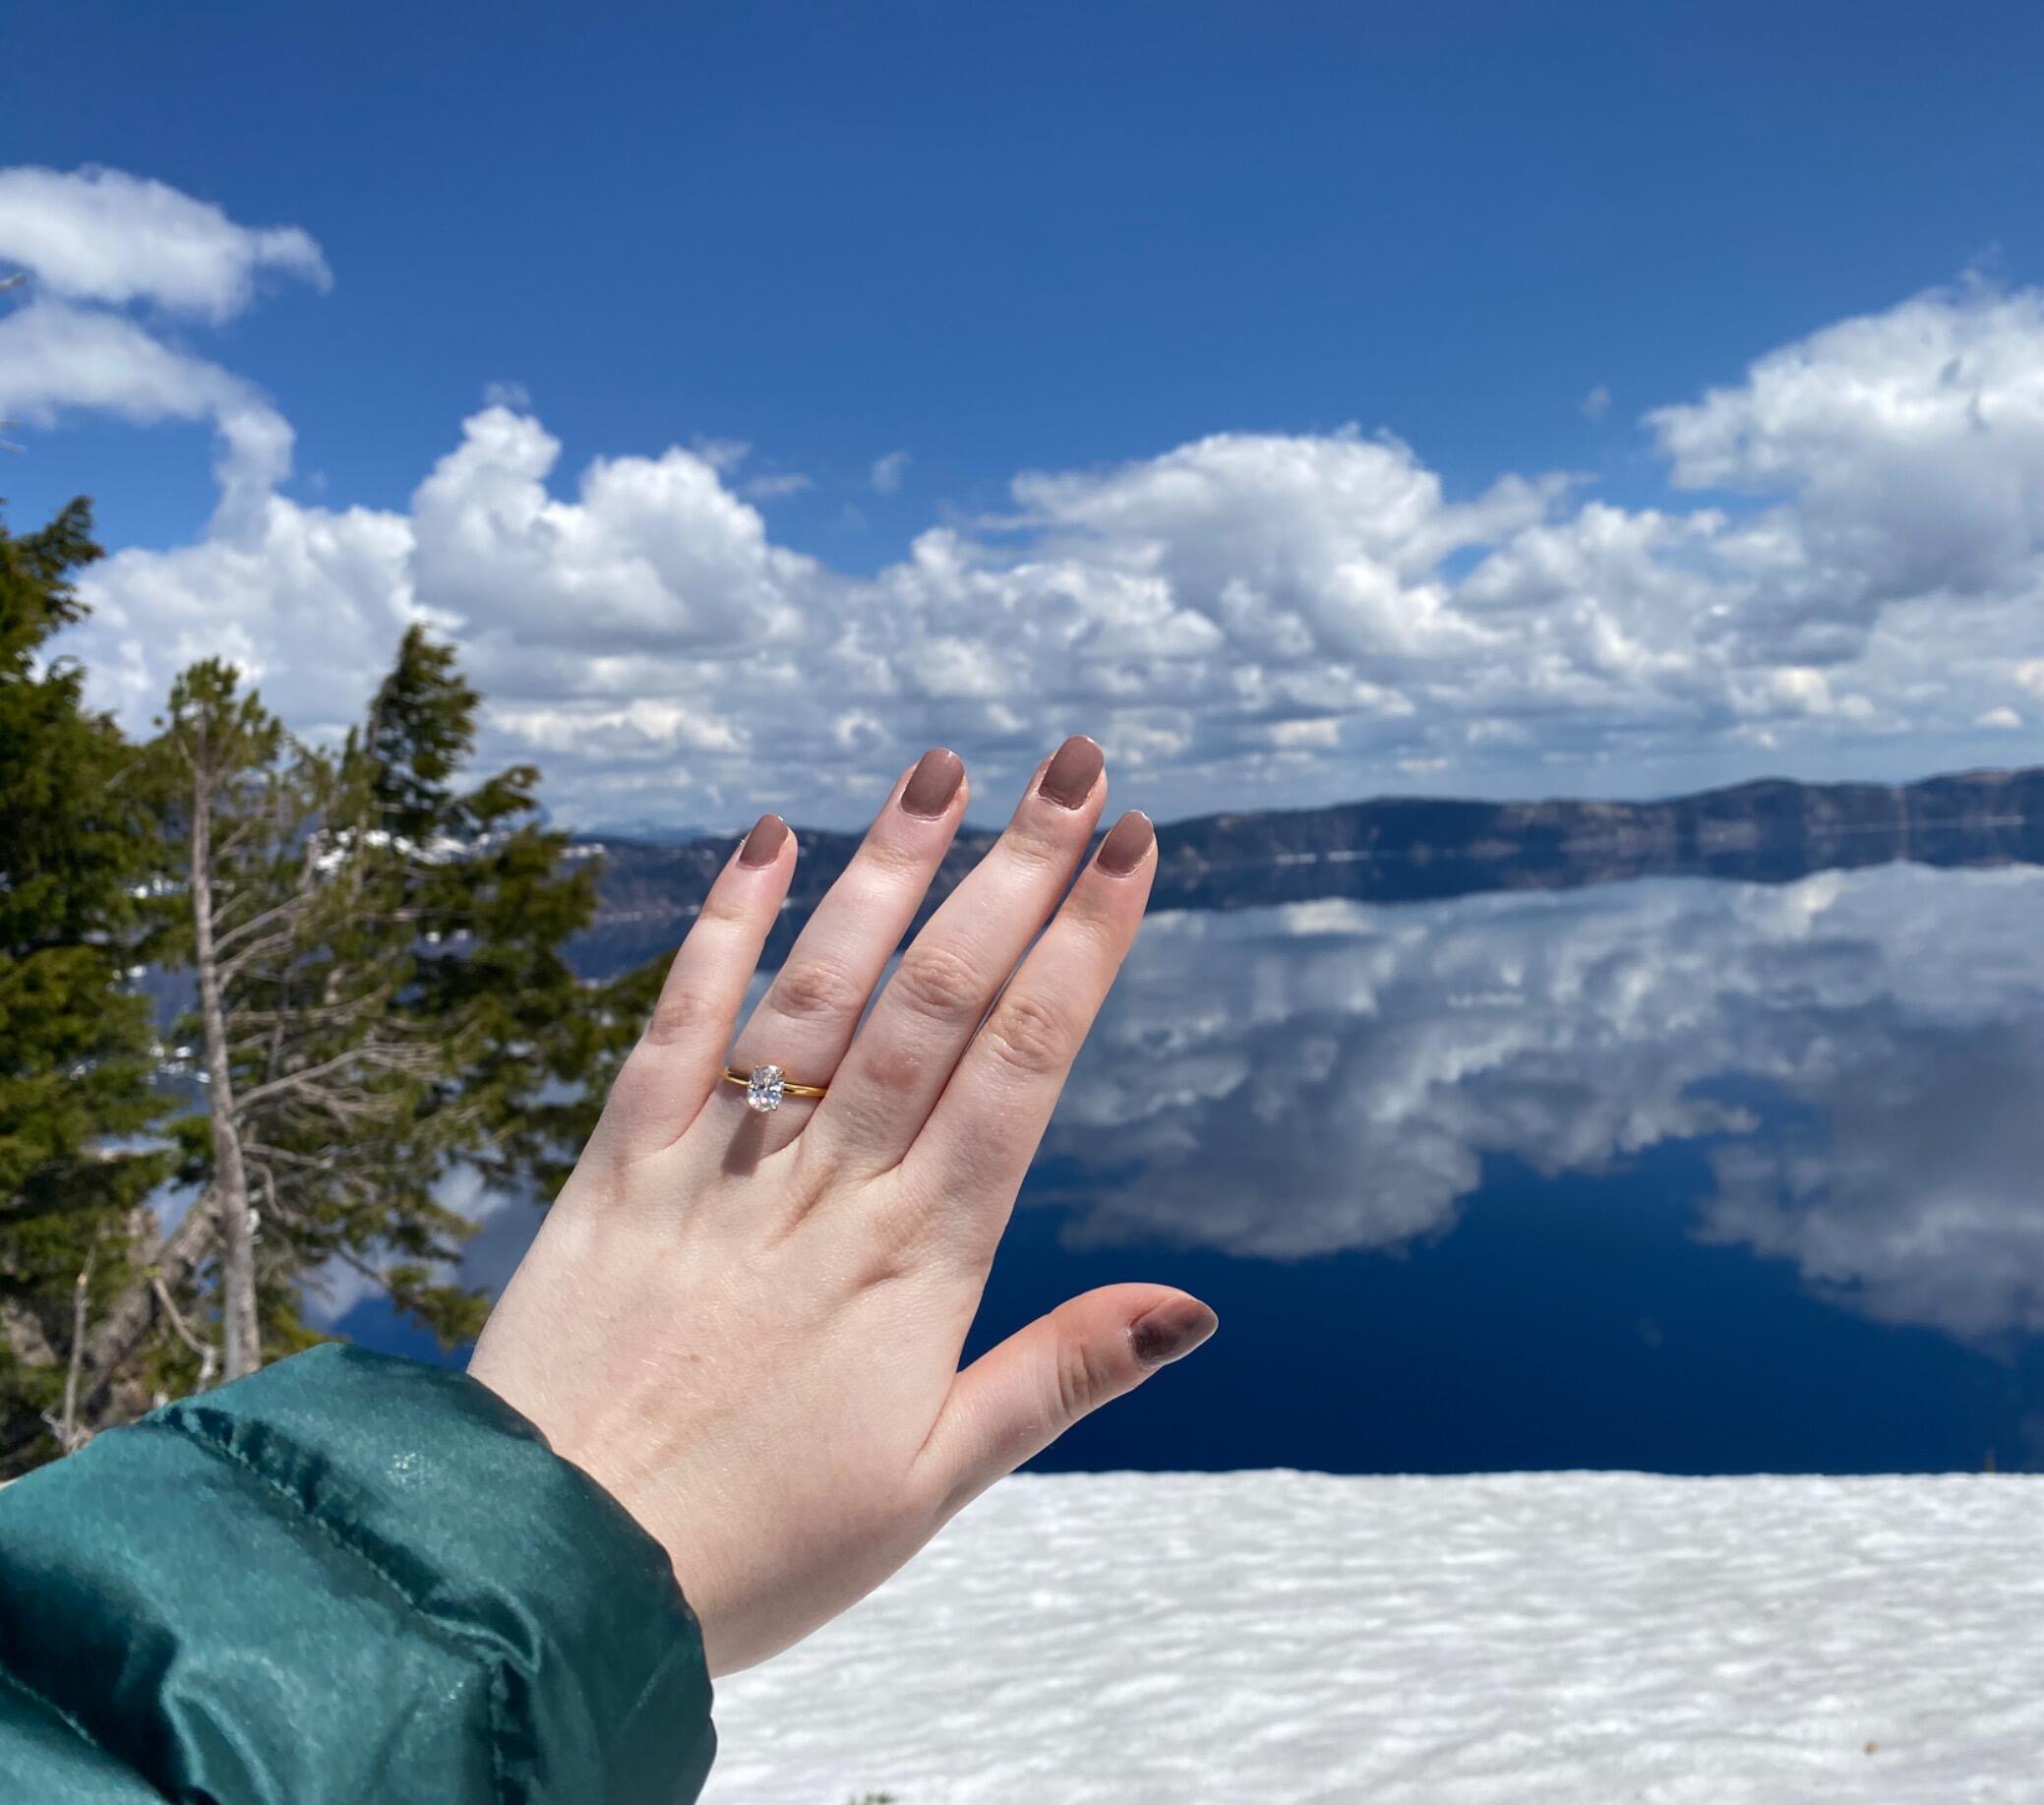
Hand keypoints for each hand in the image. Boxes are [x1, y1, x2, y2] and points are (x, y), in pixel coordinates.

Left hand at [467, 737, 1215, 1674]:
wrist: (545, 1582)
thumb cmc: (756, 1549)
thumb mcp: (933, 1484)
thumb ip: (1059, 1376)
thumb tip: (1194, 1306)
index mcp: (919, 1260)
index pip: (1024, 1067)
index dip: (1082, 947)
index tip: (1130, 847)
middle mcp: (827, 1189)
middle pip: (939, 1001)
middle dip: (1015, 874)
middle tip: (1073, 764)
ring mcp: (717, 1168)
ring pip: (819, 991)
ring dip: (887, 872)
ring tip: (944, 769)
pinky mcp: (616, 1170)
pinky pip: (676, 1029)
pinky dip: (722, 933)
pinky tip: (767, 843)